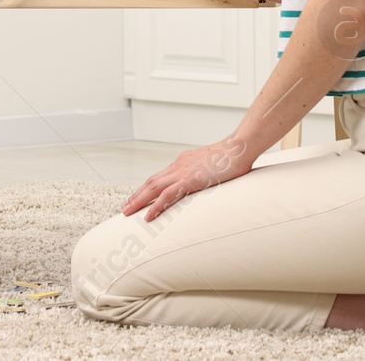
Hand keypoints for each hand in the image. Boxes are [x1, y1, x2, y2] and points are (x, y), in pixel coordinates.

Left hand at [121, 135, 254, 221]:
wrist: (239, 148)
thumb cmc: (231, 157)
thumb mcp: (212, 166)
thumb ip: (204, 173)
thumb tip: (204, 181)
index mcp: (183, 162)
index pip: (160, 176)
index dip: (146, 188)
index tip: (138, 197)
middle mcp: (179, 165)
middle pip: (151, 182)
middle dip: (136, 195)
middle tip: (124, 207)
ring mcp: (183, 172)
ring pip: (154, 188)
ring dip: (139, 200)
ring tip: (128, 212)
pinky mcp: (191, 180)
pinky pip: (168, 195)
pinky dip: (156, 206)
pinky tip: (148, 216)